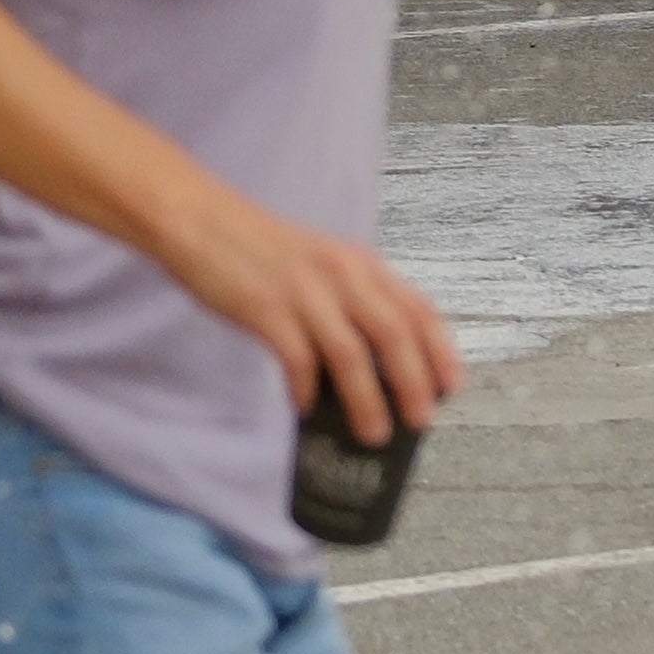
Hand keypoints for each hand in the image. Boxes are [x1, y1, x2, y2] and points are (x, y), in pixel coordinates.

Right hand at [166, 204, 460, 445]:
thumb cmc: (260, 248)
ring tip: (373, 433)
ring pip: (351, 355)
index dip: (441, 351)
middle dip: (414, 384)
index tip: (452, 387)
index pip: (418, 308)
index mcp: (359, 263)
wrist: (201, 220)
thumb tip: (374, 362)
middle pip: (394, 335)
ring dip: (368, 401)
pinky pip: (297, 360)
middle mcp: (340, 275)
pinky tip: (306, 408)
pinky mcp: (265, 310)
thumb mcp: (321, 263)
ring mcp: (303, 292)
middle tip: (421, 422)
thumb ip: (350, 299)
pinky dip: (307, 390)